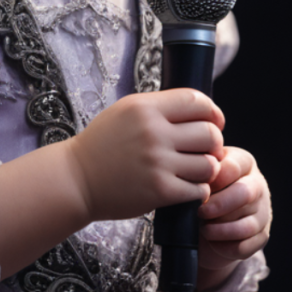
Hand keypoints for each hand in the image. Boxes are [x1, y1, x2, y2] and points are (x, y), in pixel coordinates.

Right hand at [67, 88, 224, 223]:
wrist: (77, 178)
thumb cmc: (102, 144)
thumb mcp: (125, 112)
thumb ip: (159, 108)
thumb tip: (199, 110)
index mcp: (144, 107)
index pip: (196, 101)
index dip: (212, 111)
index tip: (214, 121)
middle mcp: (153, 132)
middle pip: (209, 133)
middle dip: (213, 142)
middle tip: (204, 149)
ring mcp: (157, 162)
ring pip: (209, 164)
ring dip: (207, 168)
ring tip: (194, 170)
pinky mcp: (160, 191)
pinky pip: (199, 190)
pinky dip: (198, 190)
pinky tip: (186, 187)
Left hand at [197, 147, 270, 276]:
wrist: (212, 215)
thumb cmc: (203, 186)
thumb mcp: (202, 173)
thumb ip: (200, 171)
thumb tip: (193, 179)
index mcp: (243, 162)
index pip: (233, 167)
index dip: (213, 178)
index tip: (196, 187)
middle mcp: (257, 184)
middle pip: (244, 194)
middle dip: (219, 205)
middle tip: (200, 211)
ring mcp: (263, 211)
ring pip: (248, 225)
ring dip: (222, 230)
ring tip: (203, 230)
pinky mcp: (262, 235)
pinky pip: (246, 246)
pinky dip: (226, 247)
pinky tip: (212, 243)